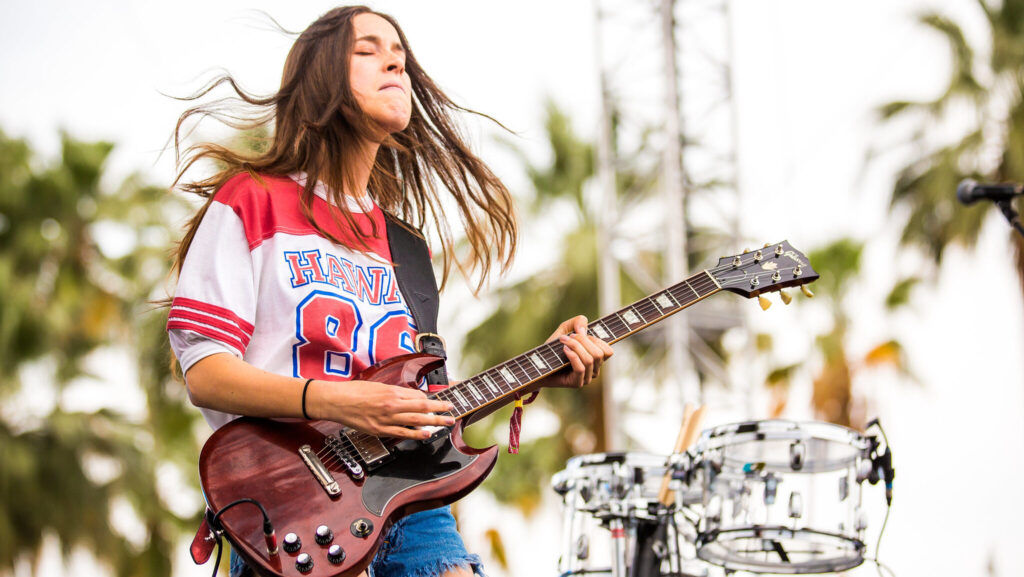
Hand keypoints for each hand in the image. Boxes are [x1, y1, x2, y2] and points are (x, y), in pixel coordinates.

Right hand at [310, 379, 455, 439]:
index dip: (431, 400)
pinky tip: (426, 435)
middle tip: (452, 411)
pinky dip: (416, 434)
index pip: (418, 396)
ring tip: (446, 423)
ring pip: (415, 421)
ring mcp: (386, 419)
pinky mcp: (380, 430)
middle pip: (422, 407)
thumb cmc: (355, 392)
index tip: (439, 402)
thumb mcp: (378, 386)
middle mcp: (392, 405)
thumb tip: (411, 397)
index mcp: (392, 392)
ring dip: (434, 422)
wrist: (337, 401)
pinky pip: (402, 433)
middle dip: (439, 410)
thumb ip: (395, 393)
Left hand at [537, 315, 613, 388]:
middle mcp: (594, 369)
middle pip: (599, 353)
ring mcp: (586, 378)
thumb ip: (577, 322)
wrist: (538, 365)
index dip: (596, 339)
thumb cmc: (553, 349)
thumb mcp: (565, 329)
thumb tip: (584, 331)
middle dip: (583, 341)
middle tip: (568, 337)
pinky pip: (581, 368)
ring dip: (575, 346)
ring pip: (590, 360)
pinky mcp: (577, 383)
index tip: (579, 334)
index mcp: (595, 359)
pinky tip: (564, 350)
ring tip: (563, 342)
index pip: (608, 351)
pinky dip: (573, 356)